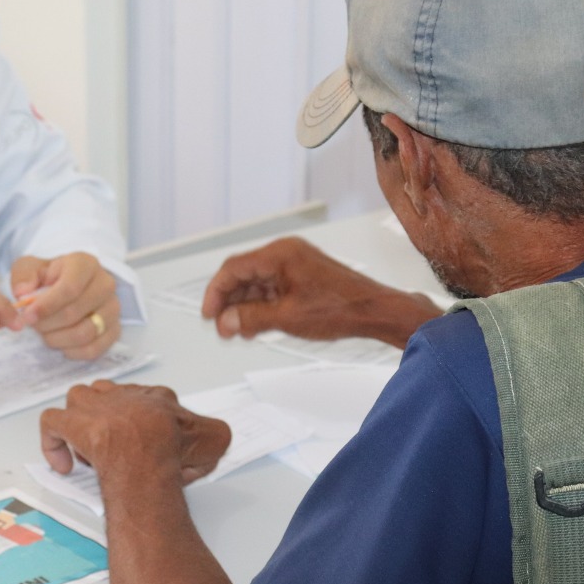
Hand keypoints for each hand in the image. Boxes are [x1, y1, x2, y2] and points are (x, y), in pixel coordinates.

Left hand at [11, 252, 120, 358]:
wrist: (67, 287)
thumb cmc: (47, 277)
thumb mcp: (29, 267)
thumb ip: (23, 276)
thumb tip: (23, 293)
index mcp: (85, 264)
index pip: (70, 288)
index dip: (46, 306)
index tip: (28, 316)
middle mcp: (105, 284)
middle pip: (74, 313)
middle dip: (47, 323)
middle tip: (33, 324)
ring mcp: (113, 308)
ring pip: (85, 333)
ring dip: (57, 339)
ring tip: (45, 333)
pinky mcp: (114, 330)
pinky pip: (94, 349)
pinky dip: (72, 351)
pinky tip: (60, 343)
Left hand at [40, 380, 230, 485]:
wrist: (151, 457)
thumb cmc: (175, 452)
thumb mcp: (214, 440)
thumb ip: (213, 434)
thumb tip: (208, 440)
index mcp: (154, 398)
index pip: (145, 401)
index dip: (144, 426)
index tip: (148, 450)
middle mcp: (124, 396)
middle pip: (109, 398)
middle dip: (110, 421)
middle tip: (117, 451)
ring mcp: (96, 407)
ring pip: (79, 401)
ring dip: (81, 424)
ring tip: (91, 452)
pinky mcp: (74, 423)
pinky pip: (51, 423)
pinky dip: (53, 442)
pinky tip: (64, 464)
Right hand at [200, 237, 442, 348]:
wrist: (374, 310)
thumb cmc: (340, 309)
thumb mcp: (287, 318)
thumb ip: (251, 318)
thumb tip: (226, 321)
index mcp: (279, 254)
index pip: (233, 268)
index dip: (216, 292)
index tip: (208, 314)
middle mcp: (285, 252)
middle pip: (244, 274)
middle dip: (230, 302)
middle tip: (223, 328)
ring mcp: (295, 262)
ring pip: (257, 281)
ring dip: (245, 305)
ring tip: (239, 331)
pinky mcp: (303, 273)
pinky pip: (273, 285)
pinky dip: (262, 303)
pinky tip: (257, 325)